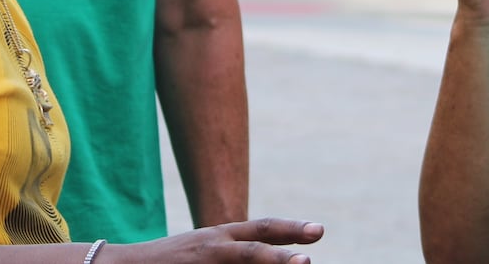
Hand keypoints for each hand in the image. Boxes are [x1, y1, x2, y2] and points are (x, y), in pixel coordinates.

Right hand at [118, 218, 324, 261]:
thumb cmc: (169, 262)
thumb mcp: (203, 250)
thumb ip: (233, 253)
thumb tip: (276, 257)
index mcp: (219, 236)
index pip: (261, 228)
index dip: (291, 229)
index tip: (318, 231)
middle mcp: (213, 245)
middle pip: (255, 246)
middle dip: (283, 254)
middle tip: (310, 259)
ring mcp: (202, 263)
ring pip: (243, 263)